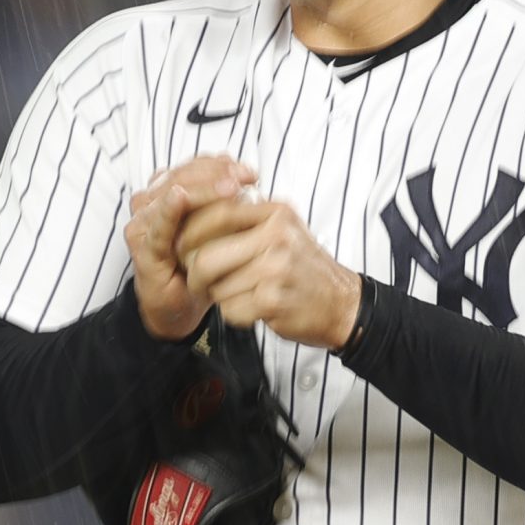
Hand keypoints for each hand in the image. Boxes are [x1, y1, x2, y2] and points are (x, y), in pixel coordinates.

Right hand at [124, 156, 258, 339]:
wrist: (181, 306)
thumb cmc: (200, 262)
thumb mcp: (218, 226)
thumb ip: (224, 199)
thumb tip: (246, 172)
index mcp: (166, 192)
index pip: (192, 167)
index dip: (219, 164)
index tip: (250, 172)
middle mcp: (149, 203)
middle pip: (181, 176)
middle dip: (215, 173)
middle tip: (245, 178)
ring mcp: (143, 225)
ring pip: (170, 194)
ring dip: (201, 188)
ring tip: (230, 187)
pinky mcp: (143, 248)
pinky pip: (156, 226)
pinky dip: (168, 210)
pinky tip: (180, 198)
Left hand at [174, 196, 362, 349]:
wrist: (342, 304)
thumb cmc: (304, 268)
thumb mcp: (284, 229)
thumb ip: (248, 217)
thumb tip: (196, 210)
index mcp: (276, 214)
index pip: (218, 212)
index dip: (191, 229)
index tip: (181, 243)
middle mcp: (277, 237)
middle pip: (207, 255)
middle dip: (194, 273)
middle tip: (197, 280)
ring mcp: (276, 269)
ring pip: (216, 286)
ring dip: (218, 296)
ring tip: (237, 294)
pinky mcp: (273, 301)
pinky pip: (230, 309)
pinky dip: (234, 314)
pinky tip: (251, 309)